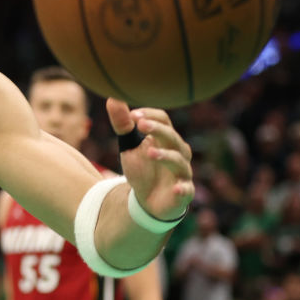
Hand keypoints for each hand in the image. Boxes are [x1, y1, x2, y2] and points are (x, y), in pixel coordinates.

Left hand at [107, 99, 193, 220]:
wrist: (147, 201)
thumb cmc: (142, 168)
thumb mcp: (128, 146)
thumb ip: (122, 123)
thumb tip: (112, 98)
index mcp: (166, 138)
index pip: (164, 120)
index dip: (151, 116)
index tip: (133, 115)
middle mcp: (178, 152)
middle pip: (172, 137)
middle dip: (158, 130)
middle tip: (140, 124)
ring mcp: (182, 173)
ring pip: (179, 161)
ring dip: (165, 156)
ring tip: (148, 151)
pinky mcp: (183, 193)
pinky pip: (186, 190)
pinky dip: (182, 188)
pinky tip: (176, 187)